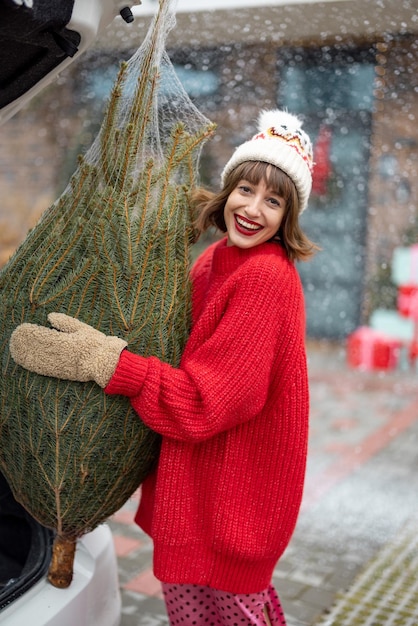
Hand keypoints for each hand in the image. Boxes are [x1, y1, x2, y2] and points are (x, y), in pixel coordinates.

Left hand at [9, 313, 126, 387]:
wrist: (107, 363)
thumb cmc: (97, 344)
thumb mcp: (82, 329)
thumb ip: (65, 323)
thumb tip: (49, 316)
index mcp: (70, 341)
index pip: (46, 337)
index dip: (33, 333)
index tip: (23, 328)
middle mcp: (65, 354)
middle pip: (40, 348)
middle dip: (27, 343)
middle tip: (15, 338)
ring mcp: (63, 365)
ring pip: (41, 359)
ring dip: (27, 355)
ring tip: (16, 350)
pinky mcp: (63, 373)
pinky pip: (46, 370)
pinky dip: (35, 365)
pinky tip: (26, 362)